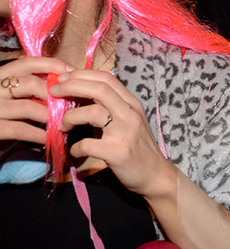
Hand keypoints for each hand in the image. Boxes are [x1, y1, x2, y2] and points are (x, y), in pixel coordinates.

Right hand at [0, 56, 73, 143]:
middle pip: (32, 84)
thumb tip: (60, 79)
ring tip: (60, 122)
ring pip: (29, 107)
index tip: (71, 71)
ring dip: (50, 116)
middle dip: (55, 95)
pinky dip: (38, 134)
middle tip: (67, 104)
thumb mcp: (9, 93)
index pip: (27, 63)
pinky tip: (48, 137)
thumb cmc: (1, 112)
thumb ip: (27, 84)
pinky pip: (21, 129)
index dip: (52, 65)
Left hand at [50, 69, 173, 198]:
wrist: (156, 174)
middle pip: (99, 89)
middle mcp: (130, 114)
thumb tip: (78, 94)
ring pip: (92, 112)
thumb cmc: (138, 146)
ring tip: (62, 126)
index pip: (107, 78)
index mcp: (132, 104)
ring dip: (69, 117)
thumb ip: (109, 107)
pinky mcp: (118, 152)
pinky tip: (75, 151)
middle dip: (71, 86)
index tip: (63, 78)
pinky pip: (88, 144)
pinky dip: (75, 147)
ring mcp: (125, 133)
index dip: (81, 74)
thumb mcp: (128, 120)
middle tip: (53, 92)